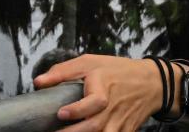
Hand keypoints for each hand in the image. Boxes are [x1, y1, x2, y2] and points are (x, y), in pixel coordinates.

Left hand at [35, 54, 163, 131]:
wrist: (150, 83)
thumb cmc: (116, 71)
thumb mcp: (90, 63)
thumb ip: (63, 72)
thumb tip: (38, 83)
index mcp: (104, 88)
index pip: (93, 102)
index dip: (78, 109)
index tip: (61, 113)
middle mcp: (112, 109)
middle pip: (93, 127)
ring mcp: (119, 124)